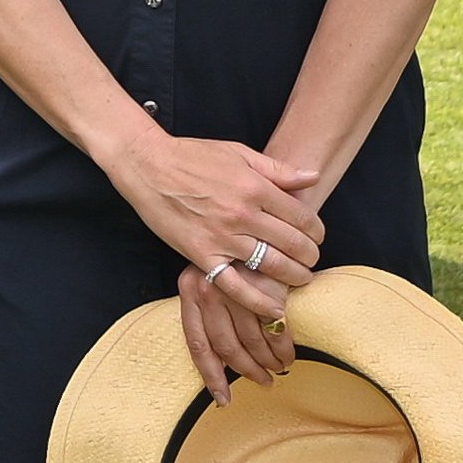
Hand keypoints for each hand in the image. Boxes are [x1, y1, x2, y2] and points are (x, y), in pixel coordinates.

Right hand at [104, 128, 322, 400]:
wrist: (146, 165)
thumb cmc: (190, 156)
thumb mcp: (237, 153)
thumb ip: (277, 169)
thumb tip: (313, 176)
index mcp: (255, 187)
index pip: (303, 217)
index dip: (316, 231)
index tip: (315, 237)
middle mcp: (243, 214)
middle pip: (294, 244)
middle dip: (310, 255)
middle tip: (310, 259)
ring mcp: (222, 237)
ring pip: (273, 266)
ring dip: (294, 276)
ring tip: (300, 278)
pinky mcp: (202, 254)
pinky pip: (235, 285)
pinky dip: (257, 300)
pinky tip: (275, 309)